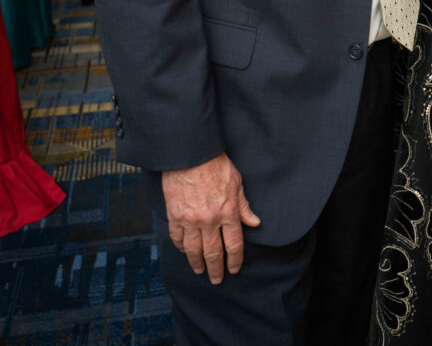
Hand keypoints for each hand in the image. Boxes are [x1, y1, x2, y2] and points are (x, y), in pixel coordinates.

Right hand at [161, 152, 260, 283]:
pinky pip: (177, 239)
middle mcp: (210, 220)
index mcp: (228, 212)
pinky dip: (181, 248)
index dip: (235, 261)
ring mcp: (190, 220)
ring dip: (197, 264)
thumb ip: (244, 206)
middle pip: (213, 253)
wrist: (191, 154)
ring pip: (193, 251)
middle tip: (217, 280)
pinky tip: (184, 252)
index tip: (234, 269)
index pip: (233, 245)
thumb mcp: (237, 182)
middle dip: (216, 270)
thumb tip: (254, 223)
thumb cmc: (216, 165)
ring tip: (199, 271)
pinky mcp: (175, 216)